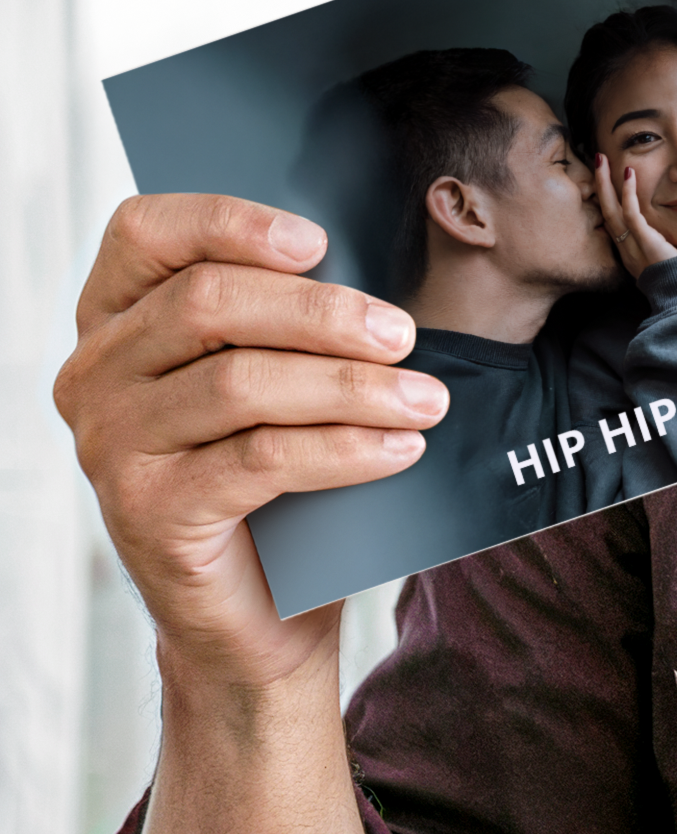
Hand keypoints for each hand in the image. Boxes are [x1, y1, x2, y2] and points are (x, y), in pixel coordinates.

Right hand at [54, 193, 448, 689]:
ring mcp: (111, 445)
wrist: (260, 610)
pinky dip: (344, 449)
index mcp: (116, 317)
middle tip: (403, 333)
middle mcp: (94, 373)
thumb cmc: (277, 473)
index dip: (231, 222)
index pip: (146, 231)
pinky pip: (258, 459)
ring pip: (241, 384)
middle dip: (322, 312)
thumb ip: (290, 320)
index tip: (320, 242)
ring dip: (351, 387)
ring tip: (425, 399)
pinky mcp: (146, 512)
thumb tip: (373, 281)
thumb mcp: (277, 376)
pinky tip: (401, 448)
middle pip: (208, 304)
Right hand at [594, 153, 676, 277]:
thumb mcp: (662, 259)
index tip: (604, 180)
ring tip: (602, 161)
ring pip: (611, 210)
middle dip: (599, 186)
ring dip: (605, 183)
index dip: (605, 199)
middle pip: (605, 211)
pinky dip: (628, 193)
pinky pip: (631, 214)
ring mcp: (632, 245)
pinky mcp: (645, 241)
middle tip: (597, 161)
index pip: (611, 221)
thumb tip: (659, 232)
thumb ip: (656, 245)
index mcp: (627, 252)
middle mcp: (625, 248)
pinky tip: (629, 174)